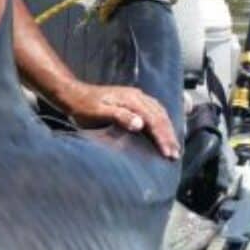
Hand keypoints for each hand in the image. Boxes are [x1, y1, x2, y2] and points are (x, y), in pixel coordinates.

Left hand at [59, 82, 180, 159]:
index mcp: (131, 100)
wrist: (73, 94)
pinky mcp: (133, 100)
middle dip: (169, 136)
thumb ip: (119, 117)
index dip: (162, 137)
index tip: (168, 153)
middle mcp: (137, 96)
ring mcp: (136, 97)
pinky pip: (154, 111)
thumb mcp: (98, 113)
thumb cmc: (83, 107)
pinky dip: (162, 122)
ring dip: (168, 129)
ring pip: (160, 112)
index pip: (153, 120)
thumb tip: (140, 124)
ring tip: (173, 146)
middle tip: (175, 154)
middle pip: (160, 116)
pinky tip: (163, 131)